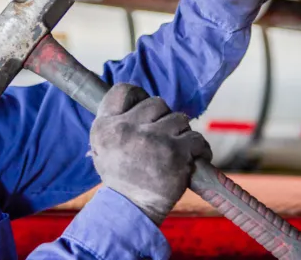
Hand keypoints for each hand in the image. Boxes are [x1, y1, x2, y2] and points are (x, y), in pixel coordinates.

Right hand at [89, 83, 211, 225]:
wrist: (131, 210)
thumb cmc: (120, 178)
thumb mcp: (101, 147)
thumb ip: (115, 122)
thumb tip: (137, 100)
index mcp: (105, 126)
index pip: (123, 90)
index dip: (138, 95)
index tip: (146, 109)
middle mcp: (127, 128)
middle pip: (157, 103)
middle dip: (163, 119)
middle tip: (162, 137)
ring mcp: (153, 139)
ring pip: (179, 118)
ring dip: (181, 133)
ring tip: (176, 149)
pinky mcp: (176, 153)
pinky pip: (196, 138)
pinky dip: (199, 148)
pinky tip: (194, 156)